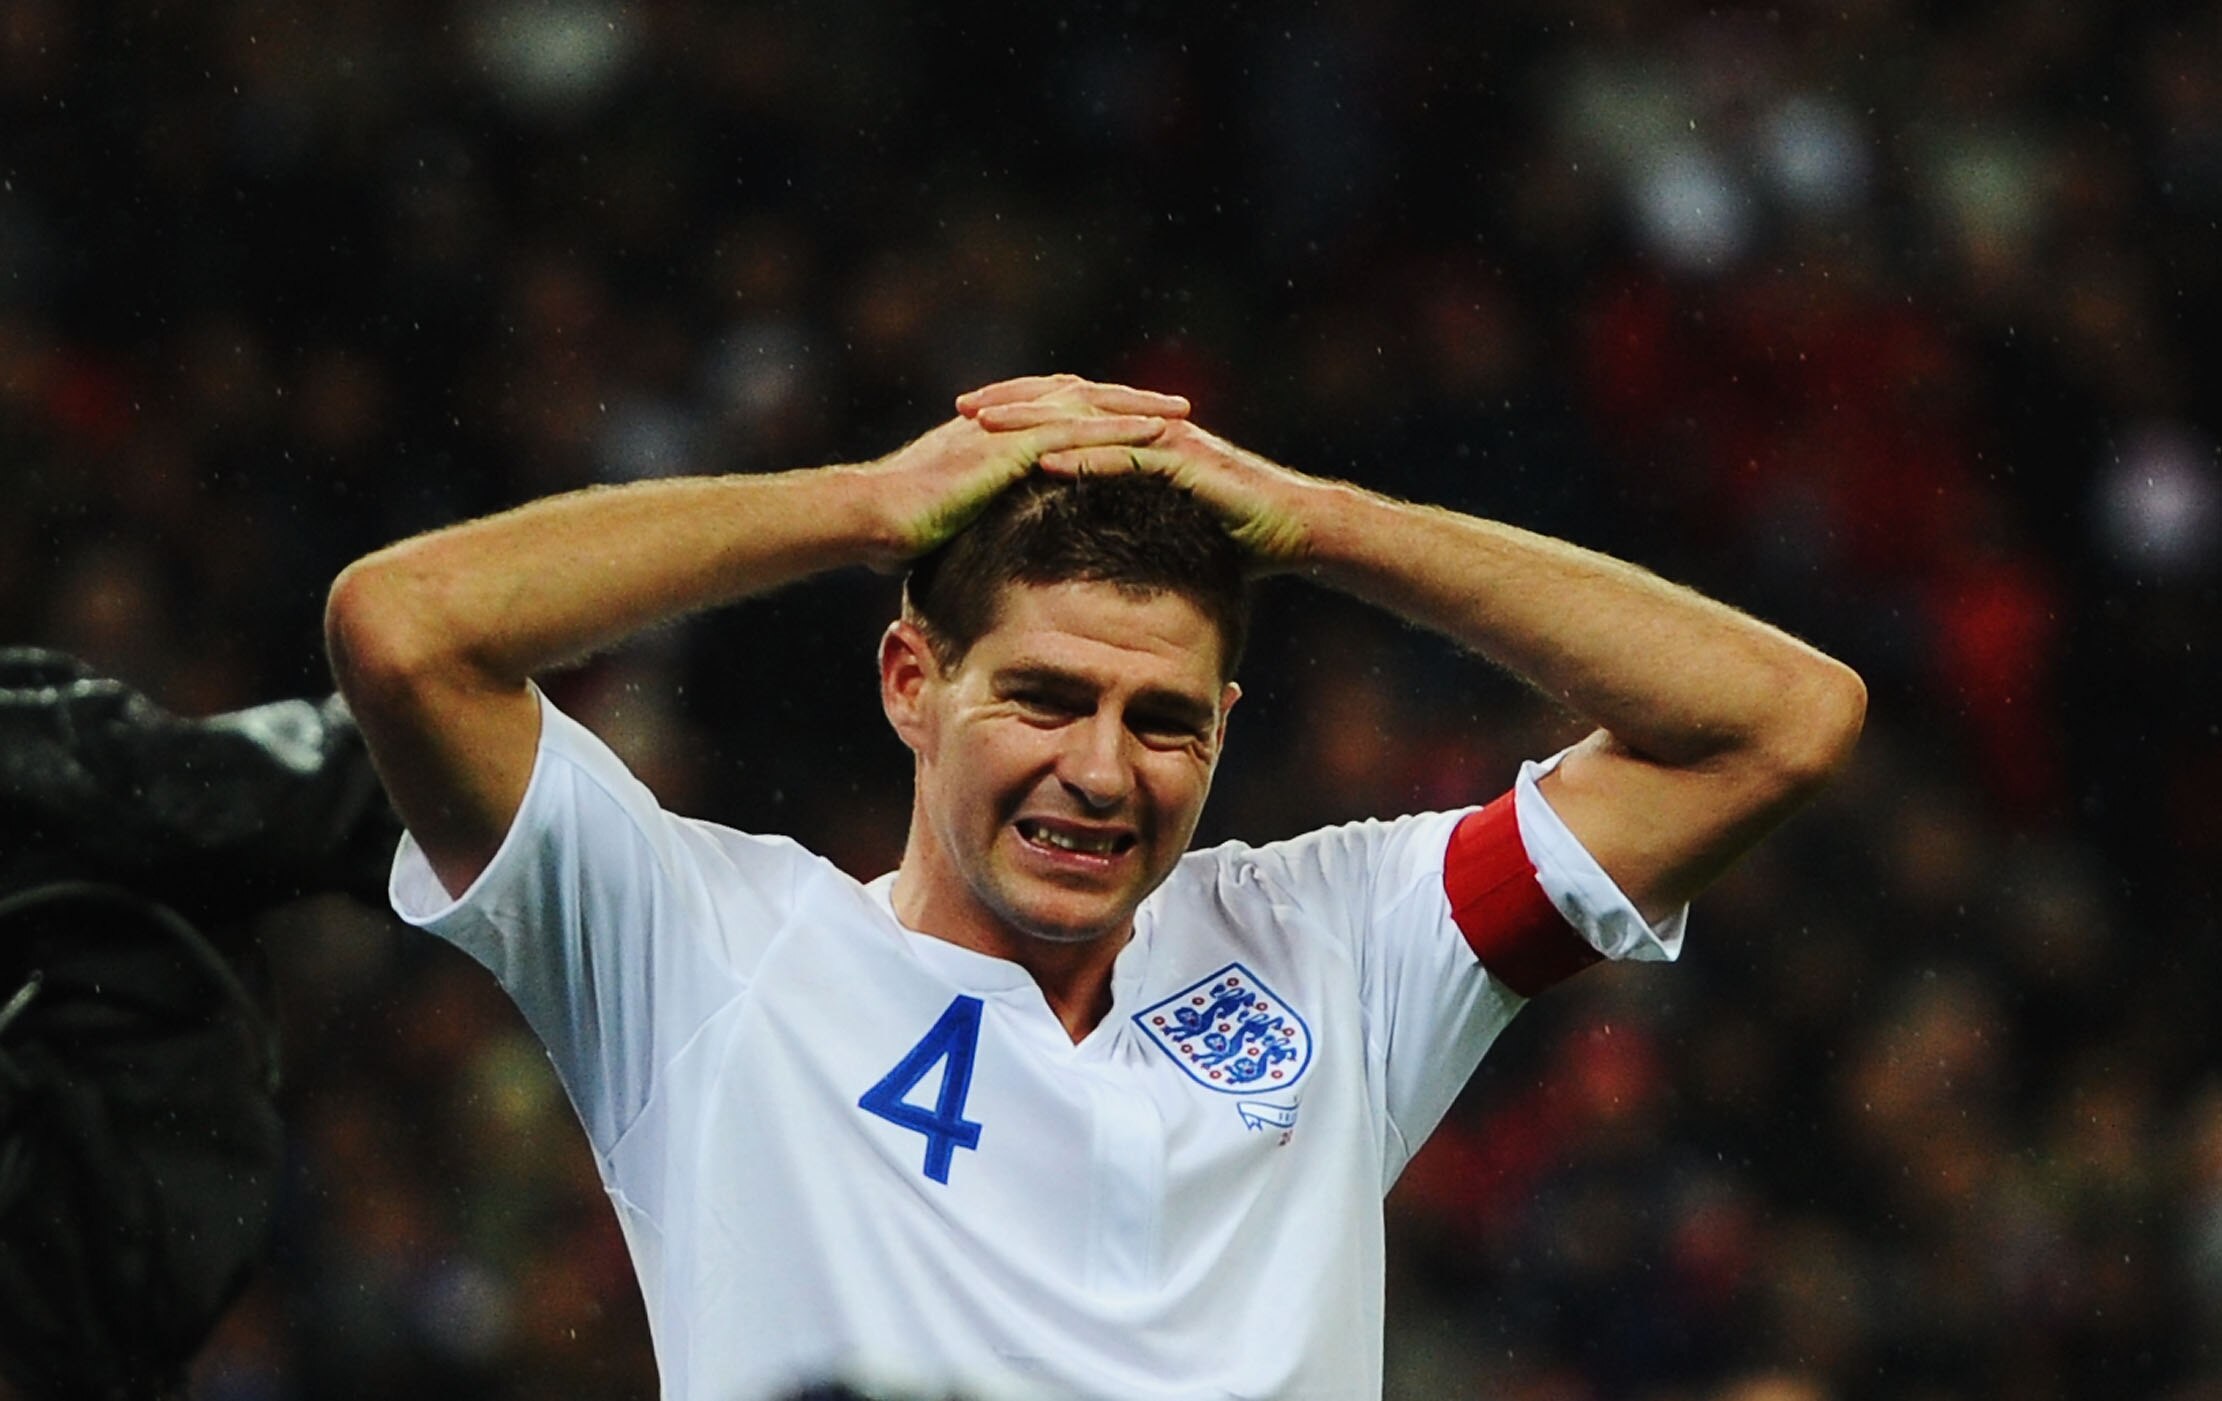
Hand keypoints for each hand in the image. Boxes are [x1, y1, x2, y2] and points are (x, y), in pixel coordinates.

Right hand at [866, 376, 1187, 565]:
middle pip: (1079, 397)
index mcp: (991, 435)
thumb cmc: (893, 530)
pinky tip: (1155, 435)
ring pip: (1086, 406)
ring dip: (1136, 408)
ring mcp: (1008, 430)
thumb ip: (970, 523)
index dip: (1096, 415)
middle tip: (1175, 407)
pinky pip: (1077, 432)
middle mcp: (1004, 422)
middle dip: (1128, 401)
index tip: (1133, 422)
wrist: (868, 517)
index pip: (1054, 412)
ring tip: (1182, 414)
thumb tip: (977, 553)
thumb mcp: (945, 522)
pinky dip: (1119, 430)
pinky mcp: (1011, 448)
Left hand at [962, 382, 1318, 569]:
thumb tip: (1090, 538)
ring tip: (985, 428)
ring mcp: (1165, 439)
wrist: (1296, 528)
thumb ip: (1130, 516)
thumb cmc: (1237, 534)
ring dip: (1033, 423)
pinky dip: (1082, 456)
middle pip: (1067, 403)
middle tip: (961, 409)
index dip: (1020, 413)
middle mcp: (1146, 427)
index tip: (969, 421)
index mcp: (1137, 436)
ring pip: (1087, 421)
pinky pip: (1124, 455)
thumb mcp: (1168, 523)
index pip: (1067, 412)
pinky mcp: (1185, 461)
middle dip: (1013, 404)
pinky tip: (1043, 461)